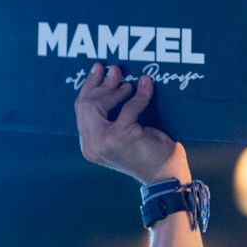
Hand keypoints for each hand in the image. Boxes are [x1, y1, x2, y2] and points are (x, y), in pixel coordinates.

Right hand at [74, 63, 187, 184]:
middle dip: (99, 84)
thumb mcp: (122, 135)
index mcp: (89, 145)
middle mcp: (91, 145)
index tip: (98, 70)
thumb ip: (109, 117)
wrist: (165, 176)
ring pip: (98, 105)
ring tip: (128, 81)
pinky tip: (146, 85)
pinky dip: (140, 95)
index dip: (89, 88)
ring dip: (115, 90)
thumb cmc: (147, 153)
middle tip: (114, 69)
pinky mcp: (121, 136)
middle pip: (85, 105)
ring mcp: (104, 142)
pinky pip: (128, 107)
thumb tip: (109, 80)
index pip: (81, 111)